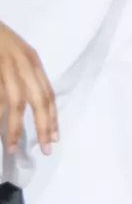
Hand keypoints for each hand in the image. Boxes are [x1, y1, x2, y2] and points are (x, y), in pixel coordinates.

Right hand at [0, 21, 53, 153]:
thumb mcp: (13, 54)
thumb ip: (21, 75)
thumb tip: (26, 101)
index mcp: (31, 60)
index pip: (47, 92)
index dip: (52, 115)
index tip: (55, 136)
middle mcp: (22, 63)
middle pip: (38, 98)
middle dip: (43, 125)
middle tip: (46, 148)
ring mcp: (5, 66)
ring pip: (15, 101)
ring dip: (14, 126)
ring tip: (13, 147)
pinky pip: (0, 95)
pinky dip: (0, 114)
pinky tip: (0, 128)